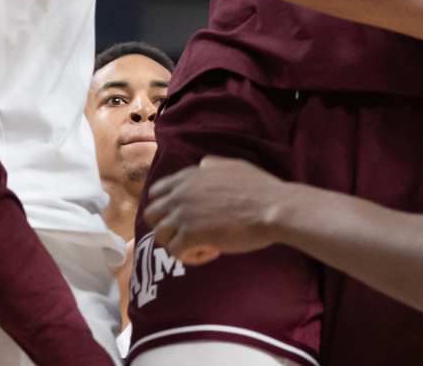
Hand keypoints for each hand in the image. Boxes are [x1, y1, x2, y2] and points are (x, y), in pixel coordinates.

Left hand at [143, 156, 289, 263]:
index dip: (165, 205)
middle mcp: (180, 193)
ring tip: (194, 245)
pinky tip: (205, 253)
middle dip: (165, 224)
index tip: (180, 215)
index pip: (157, 191)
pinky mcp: (191, 235)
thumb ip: (211, 166)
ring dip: (174, 242)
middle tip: (184, 232)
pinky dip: (187, 255)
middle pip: (152, 213)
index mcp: (188, 176)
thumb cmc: (257, 187)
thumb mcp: (231, 166)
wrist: (271, 208)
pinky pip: (175, 251)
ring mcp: (184, 214)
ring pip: (159, 235)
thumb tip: (202, 167)